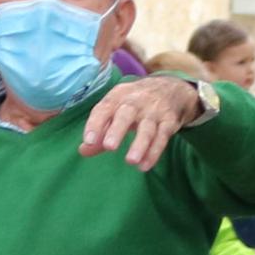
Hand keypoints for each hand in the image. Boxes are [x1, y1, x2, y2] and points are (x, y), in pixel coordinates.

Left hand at [79, 74, 207, 169]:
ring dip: (140, 144)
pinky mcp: (169, 121)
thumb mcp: (116, 110)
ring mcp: (154, 111)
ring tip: (130, 161)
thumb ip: (100, 130)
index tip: (88, 141)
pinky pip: (162, 137)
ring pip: (148, 128)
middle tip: (109, 147)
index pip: (104, 108)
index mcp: (118, 96)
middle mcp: (136, 101)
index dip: (95, 123)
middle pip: (127, 114)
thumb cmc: (135, 102)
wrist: (171, 88)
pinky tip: (144, 166)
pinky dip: (154, 152)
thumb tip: (83, 150)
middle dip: (117, 130)